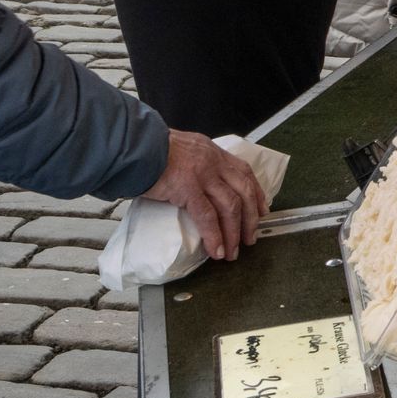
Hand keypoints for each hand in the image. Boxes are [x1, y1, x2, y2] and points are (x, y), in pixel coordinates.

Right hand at [142, 130, 267, 261]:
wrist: (133, 145)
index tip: (263, 209)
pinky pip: (207, 216)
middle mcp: (213, 162)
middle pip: (243, 191)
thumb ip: (193, 164)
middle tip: (251, 237)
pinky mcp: (188, 188)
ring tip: (232, 252)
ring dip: (233, 232)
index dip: (256, 192)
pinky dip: (214, 235)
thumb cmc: (149, 150)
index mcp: (212, 152)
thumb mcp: (182, 150)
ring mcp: (202, 174)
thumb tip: (195, 185)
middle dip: (250, 217)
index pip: (244, 172)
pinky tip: (216, 249)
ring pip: (230, 206)